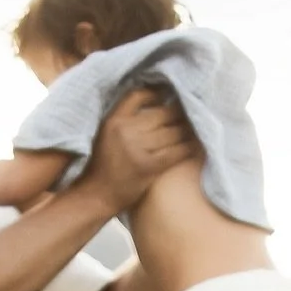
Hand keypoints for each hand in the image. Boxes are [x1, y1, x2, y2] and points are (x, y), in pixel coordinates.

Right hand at [81, 89, 195, 213]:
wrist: (96, 196)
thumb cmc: (102, 166)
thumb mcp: (105, 134)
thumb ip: (124, 119)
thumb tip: (152, 103)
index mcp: (114, 120)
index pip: (139, 96)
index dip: (157, 93)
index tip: (167, 95)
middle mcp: (126, 131)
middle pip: (161, 113)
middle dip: (178, 113)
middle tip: (189, 112)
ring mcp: (138, 148)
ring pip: (172, 132)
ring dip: (186, 130)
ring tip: (194, 128)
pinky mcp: (149, 167)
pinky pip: (175, 152)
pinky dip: (187, 148)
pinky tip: (195, 145)